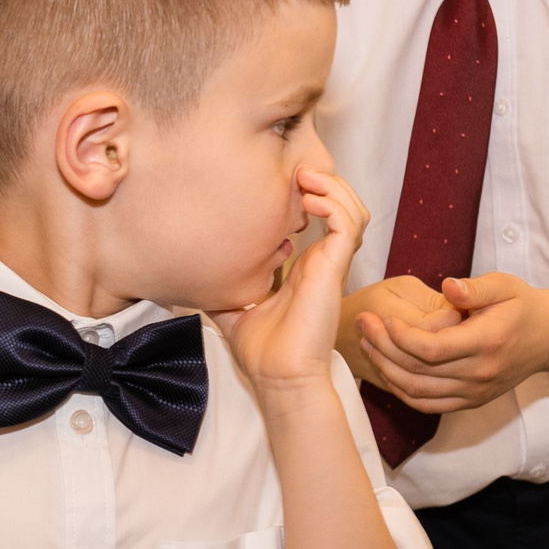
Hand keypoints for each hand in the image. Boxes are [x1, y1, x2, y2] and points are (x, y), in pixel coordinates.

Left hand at [216, 168, 373, 395]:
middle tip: (296, 170)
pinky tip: (310, 200)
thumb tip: (195, 276)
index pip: (321, 219)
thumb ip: (223, 288)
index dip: (308, 194)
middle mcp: (321, 262)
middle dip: (324, 181)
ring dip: (332, 186)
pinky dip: (334, 204)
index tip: (280, 183)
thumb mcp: (233, 309)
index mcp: (304, 267)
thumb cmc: (263, 352)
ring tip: (306, 178)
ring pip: (352, 210)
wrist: (278, 378)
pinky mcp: (334, 270)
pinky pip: (347, 225)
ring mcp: (330, 265)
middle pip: (342, 206)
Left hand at [353, 273, 548, 410]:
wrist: (547, 337)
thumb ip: (475, 288)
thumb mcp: (504, 286)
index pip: (432, 349)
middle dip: (383, 348)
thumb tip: (448, 286)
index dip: (401, 337)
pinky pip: (428, 405)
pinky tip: (386, 370)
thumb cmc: (521, 306)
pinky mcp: (471, 401)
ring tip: (367, 345)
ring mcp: (475, 392)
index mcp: (486, 342)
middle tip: (362, 325)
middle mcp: (479, 374)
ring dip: (387, 370)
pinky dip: (402, 391)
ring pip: (418, 392)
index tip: (383, 318)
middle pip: (418, 371)